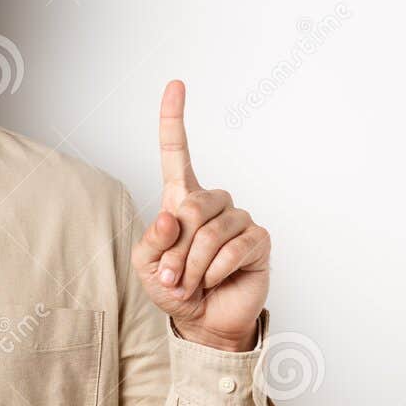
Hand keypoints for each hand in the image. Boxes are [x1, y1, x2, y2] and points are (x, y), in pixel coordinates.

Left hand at [131, 80, 269, 350]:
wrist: (204, 321)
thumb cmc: (174, 288)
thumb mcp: (147, 266)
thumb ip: (153, 240)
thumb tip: (173, 217)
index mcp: (181, 199)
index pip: (177, 152)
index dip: (174, 119)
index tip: (176, 84)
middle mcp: (212, 203)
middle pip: (192, 206)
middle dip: (176, 249)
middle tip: (171, 277)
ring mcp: (238, 219)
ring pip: (210, 232)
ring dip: (192, 266)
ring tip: (190, 284)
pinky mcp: (258, 240)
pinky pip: (231, 250)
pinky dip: (214, 272)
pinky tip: (214, 281)